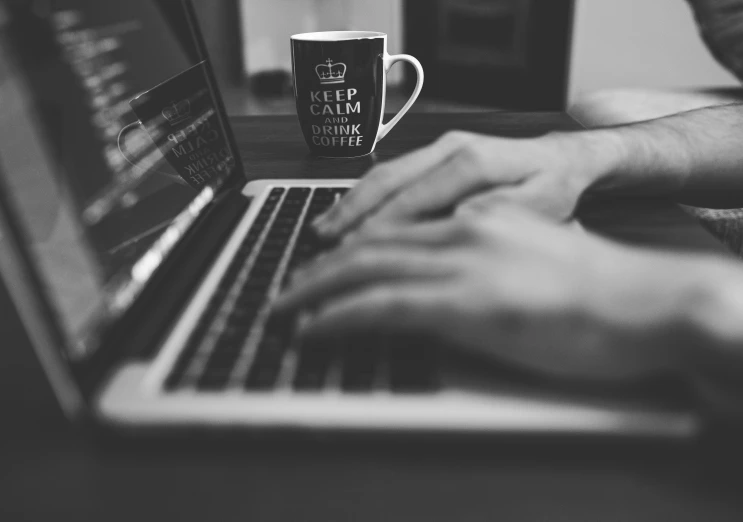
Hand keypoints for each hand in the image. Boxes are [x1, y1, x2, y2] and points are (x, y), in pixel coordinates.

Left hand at [277, 206, 713, 382]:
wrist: (641, 302)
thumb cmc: (595, 291)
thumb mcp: (528, 259)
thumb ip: (483, 261)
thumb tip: (447, 281)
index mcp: (475, 218)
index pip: (394, 228)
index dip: (348, 247)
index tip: (321, 266)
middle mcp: (461, 230)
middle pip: (368, 243)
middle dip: (316, 268)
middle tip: (285, 288)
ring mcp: (461, 263)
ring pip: (365, 268)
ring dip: (314, 290)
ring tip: (284, 309)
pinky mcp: (465, 302)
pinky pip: (383, 304)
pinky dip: (340, 315)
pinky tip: (315, 328)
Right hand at [312, 130, 618, 237]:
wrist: (563, 157)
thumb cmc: (554, 186)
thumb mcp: (540, 206)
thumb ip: (493, 213)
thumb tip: (452, 221)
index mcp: (473, 162)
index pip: (413, 198)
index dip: (379, 228)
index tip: (353, 256)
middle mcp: (451, 147)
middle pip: (388, 180)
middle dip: (350, 213)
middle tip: (320, 244)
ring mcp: (441, 147)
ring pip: (384, 173)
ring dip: (351, 203)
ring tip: (322, 231)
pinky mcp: (436, 153)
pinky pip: (393, 172)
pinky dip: (366, 195)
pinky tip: (348, 213)